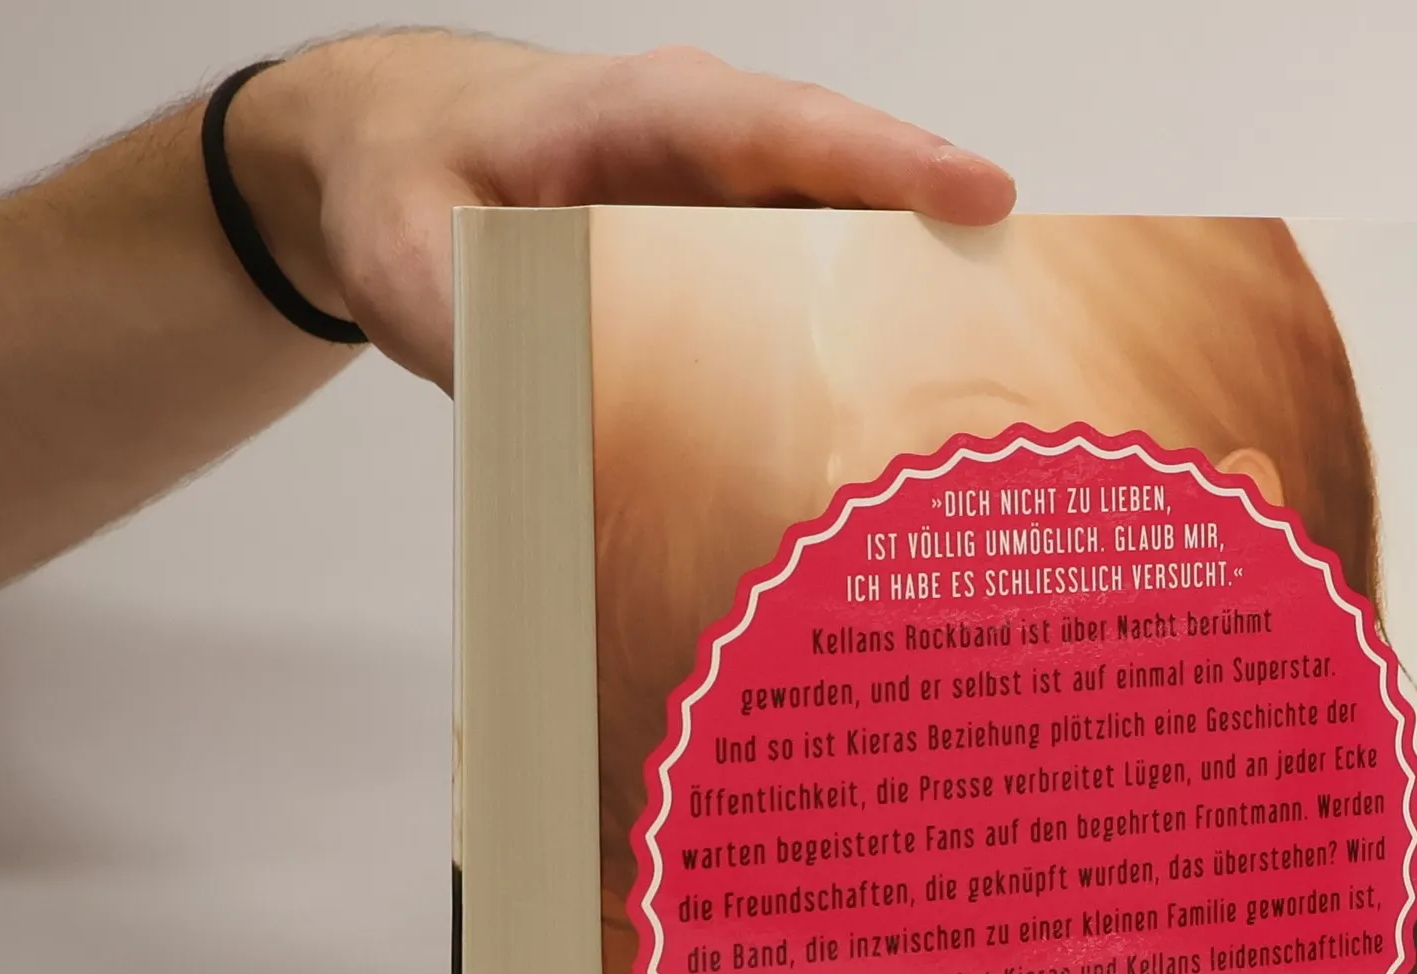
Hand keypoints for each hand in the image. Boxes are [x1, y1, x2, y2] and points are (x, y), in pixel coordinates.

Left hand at [234, 35, 1016, 387]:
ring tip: (984, 394)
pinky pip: (808, 284)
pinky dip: (853, 338)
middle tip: (1029, 324)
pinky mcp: (725, 257)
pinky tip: (889, 415)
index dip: (885, 159)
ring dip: (910, 308)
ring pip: (842, 241)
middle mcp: (703, 151)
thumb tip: (549, 416)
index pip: (778, 128)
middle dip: (940, 247)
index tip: (978, 198)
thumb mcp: (407, 261)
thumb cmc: (404, 188)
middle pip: (848, 186)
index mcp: (638, 115)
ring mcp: (723, 203)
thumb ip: (471, 328)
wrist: (388, 165)